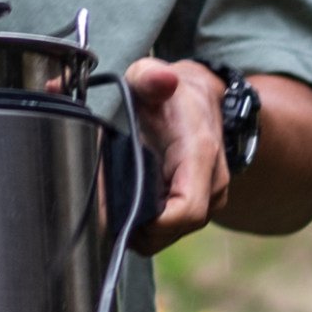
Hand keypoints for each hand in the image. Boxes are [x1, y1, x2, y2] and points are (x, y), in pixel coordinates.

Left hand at [119, 57, 229, 252]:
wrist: (202, 100)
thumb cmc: (171, 94)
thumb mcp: (152, 77)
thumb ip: (150, 76)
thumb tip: (162, 79)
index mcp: (200, 155)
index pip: (186, 211)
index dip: (150, 224)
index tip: (114, 215)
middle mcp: (212, 184)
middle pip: (172, 231)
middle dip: (135, 230)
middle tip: (99, 212)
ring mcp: (208, 199)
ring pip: (169, 235)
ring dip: (138, 228)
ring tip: (109, 207)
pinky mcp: (197, 207)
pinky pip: (169, 230)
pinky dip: (145, 224)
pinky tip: (124, 208)